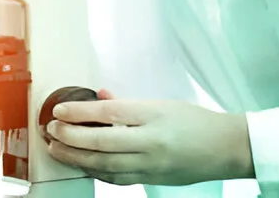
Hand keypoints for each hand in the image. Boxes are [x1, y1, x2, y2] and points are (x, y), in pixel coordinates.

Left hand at [46, 92, 254, 185]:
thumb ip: (127, 103)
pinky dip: (95, 172)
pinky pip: (117, 179)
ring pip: (105, 165)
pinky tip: (81, 165)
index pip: (109, 115)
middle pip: (102, 143)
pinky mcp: (152, 180)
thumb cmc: (196, 121)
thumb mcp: (161, 102)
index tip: (59, 111)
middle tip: (51, 131)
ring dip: (76, 159)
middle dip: (70, 139)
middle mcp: (151, 142)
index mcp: (153, 116)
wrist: (227, 148)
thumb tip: (99, 97)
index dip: (79, 113)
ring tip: (56, 150)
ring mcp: (151, 165)